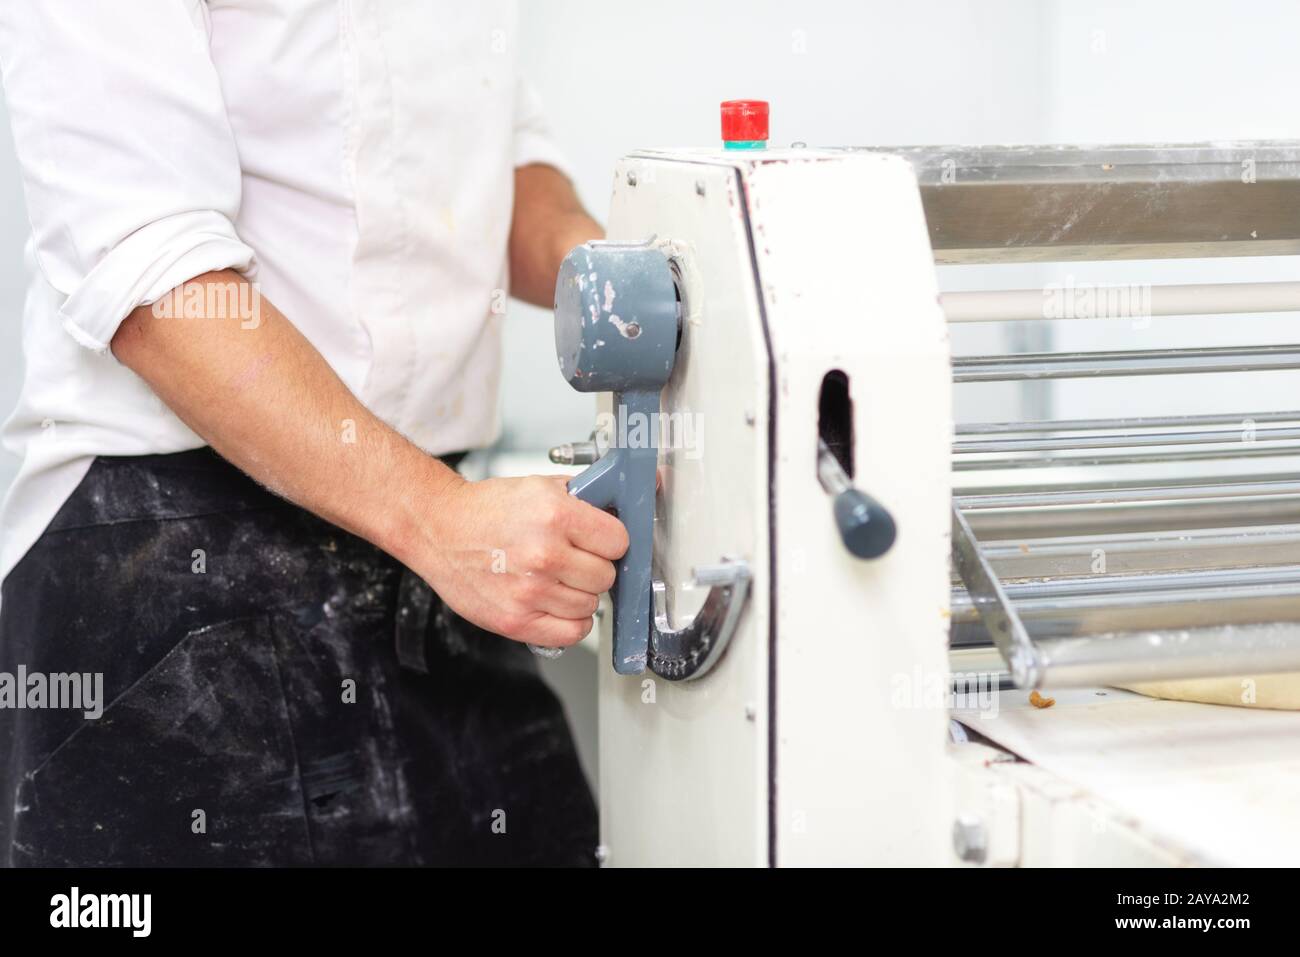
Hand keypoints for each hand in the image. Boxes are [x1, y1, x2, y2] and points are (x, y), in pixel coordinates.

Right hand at [411, 474, 628, 646]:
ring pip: (591, 606)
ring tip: (557, 579)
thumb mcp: (540, 487)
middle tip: (573, 559)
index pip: (618, 541)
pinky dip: (571, 622)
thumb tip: (623, 505)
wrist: (440, 530)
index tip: (600, 541)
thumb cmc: (487, 510)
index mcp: (555, 516)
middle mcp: (544, 555)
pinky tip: (557, 603)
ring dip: (580, 594)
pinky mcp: (516, 621)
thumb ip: (585, 499)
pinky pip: (572, 633)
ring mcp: (530, 592)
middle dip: (594, 567)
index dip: (610, 541)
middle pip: (606, 576)